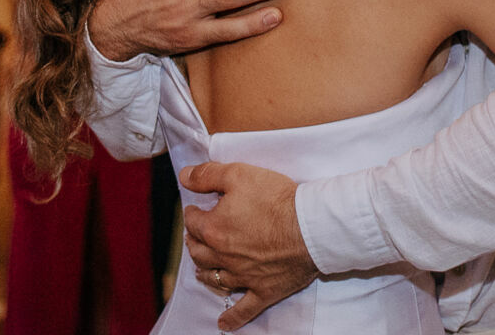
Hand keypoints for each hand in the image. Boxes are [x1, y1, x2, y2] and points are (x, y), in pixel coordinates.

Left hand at [181, 161, 314, 330]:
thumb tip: (184, 176)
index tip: (195, 209)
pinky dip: (232, 318)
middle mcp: (224, 256)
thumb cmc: (277, 200)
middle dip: (193, 242)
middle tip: (194, 236)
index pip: (193, 222)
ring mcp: (243, 276)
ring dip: (205, 273)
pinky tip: (223, 325)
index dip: (192, 213)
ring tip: (200, 269)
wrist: (310, 227)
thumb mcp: (239, 174)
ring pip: (215, 278)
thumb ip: (208, 175)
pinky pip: (244, 309)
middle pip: (199, 252)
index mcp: (215, 229)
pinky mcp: (263, 290)